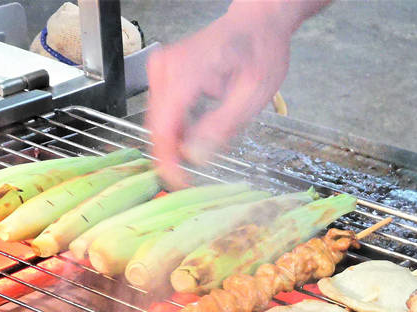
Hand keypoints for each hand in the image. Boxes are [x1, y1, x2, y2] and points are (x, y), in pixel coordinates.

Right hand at [146, 2, 300, 187]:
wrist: (256, 24)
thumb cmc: (260, 51)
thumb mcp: (252, 96)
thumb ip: (222, 127)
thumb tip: (196, 156)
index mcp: (189, 70)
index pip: (165, 125)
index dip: (168, 159)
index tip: (177, 183)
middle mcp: (167, 67)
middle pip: (157, 126)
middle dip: (171, 155)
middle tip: (190, 180)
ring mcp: (162, 68)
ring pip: (158, 121)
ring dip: (176, 142)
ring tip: (201, 153)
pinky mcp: (164, 73)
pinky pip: (164, 111)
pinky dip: (177, 129)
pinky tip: (196, 135)